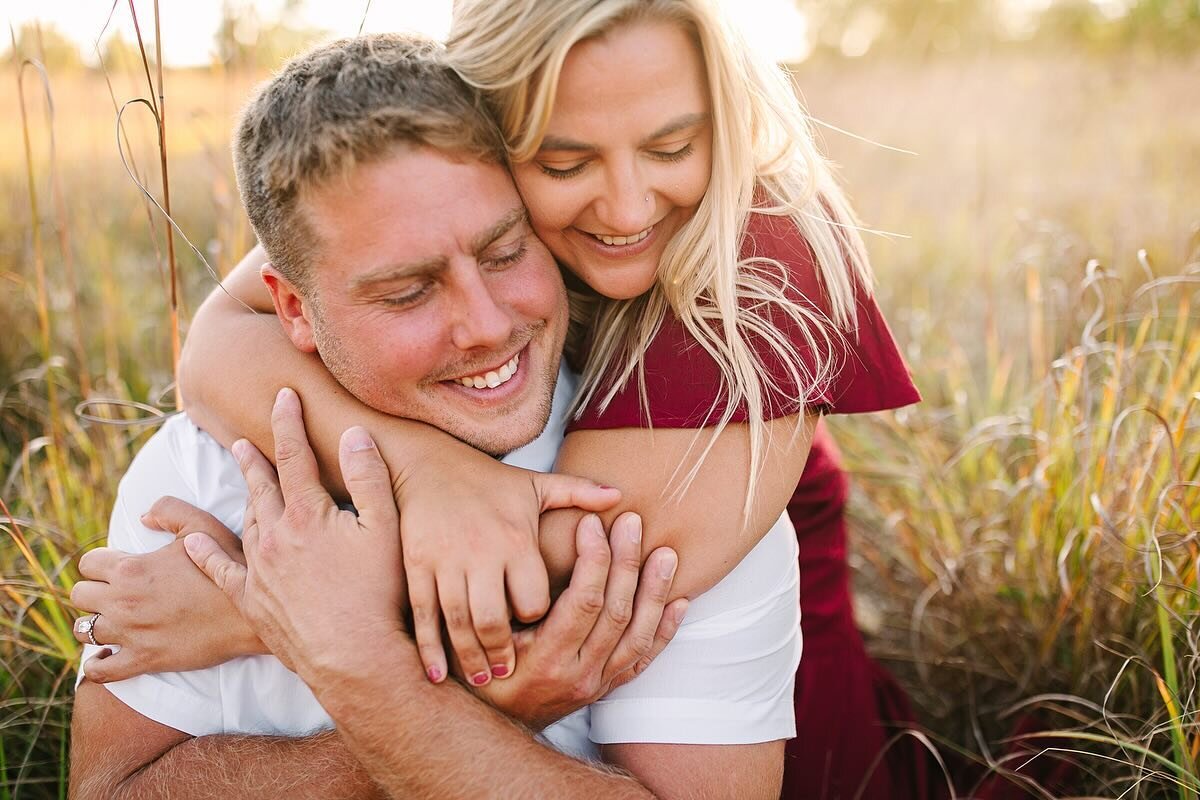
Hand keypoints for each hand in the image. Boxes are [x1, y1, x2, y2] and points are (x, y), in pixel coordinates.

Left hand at [70, 498, 260, 681]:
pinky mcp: (142, 660)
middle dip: (93, 590)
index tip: (116, 567)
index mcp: (132, 568)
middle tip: (115, 591)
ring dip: (95, 623)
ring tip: (112, 620)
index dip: (100, 563)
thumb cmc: (228, 568)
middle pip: (78, 595)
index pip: (88, 563)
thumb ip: (169, 510)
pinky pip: (100, 670)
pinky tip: (106, 654)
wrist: (249, 616)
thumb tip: (143, 516)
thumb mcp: (204, 525)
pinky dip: (97, 663)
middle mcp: (122, 601)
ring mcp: (130, 634)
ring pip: (83, 630)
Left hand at [183, 387, 405, 683]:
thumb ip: (369, 477)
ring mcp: (260, 571)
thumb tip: (352, 433)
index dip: (289, 422)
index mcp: (307, 514)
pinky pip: (220, 571)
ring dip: (243, 493)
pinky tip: (189, 542)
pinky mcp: (253, 603)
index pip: (295, 455)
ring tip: (241, 474)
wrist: (354, 658)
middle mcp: (275, 536)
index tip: (283, 395)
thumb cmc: (380, 594)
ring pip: (245, 521)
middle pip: (262, 485)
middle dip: (258, 456)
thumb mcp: (386, 528)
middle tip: (247, 437)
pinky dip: (203, 554)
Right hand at [390, 436, 620, 688]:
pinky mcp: (416, 566)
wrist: (429, 464)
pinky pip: (423, 615)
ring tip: (483, 679)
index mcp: (515, 538)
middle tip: (511, 673)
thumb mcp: (536, 484)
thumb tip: (620, 496)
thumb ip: (579, 493)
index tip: (543, 633)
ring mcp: (444, 562)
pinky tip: (437, 673)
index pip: (533, 598)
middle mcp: (480, 553)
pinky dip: (429, 648)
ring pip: (458, 622)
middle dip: (502, 651)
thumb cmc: (490, 481)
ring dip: (470, 657)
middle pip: (493, 619)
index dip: (539, 620)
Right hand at [472, 512, 686, 730]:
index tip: (591, 524)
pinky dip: (663, 630)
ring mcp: (596, 685)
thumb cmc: (478, 668)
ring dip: (654, 591)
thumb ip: (501, 600)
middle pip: (615, 612)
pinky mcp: (606, 689)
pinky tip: (678, 602)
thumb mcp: (480, 635)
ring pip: (637, 635)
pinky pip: (642, 659)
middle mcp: (577, 675)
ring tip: (665, 554)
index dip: (593, 558)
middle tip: (632, 523)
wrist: (487, 728)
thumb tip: (516, 551)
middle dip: (626, 562)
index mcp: (545, 658)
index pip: (582, 601)